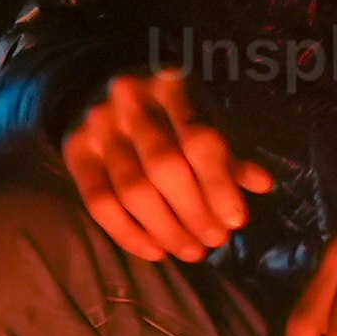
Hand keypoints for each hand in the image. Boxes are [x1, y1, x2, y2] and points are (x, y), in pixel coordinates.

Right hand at [57, 65, 272, 264]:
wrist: (101, 85)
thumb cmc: (168, 108)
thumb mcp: (203, 115)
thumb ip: (229, 150)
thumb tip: (262, 185)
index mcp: (171, 84)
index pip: (199, 140)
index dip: (219, 184)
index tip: (237, 221)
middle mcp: (129, 101)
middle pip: (164, 169)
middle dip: (194, 213)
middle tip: (215, 241)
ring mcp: (97, 126)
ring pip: (132, 190)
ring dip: (166, 229)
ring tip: (192, 251)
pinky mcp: (74, 151)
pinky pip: (99, 202)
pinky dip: (128, 234)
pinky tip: (155, 251)